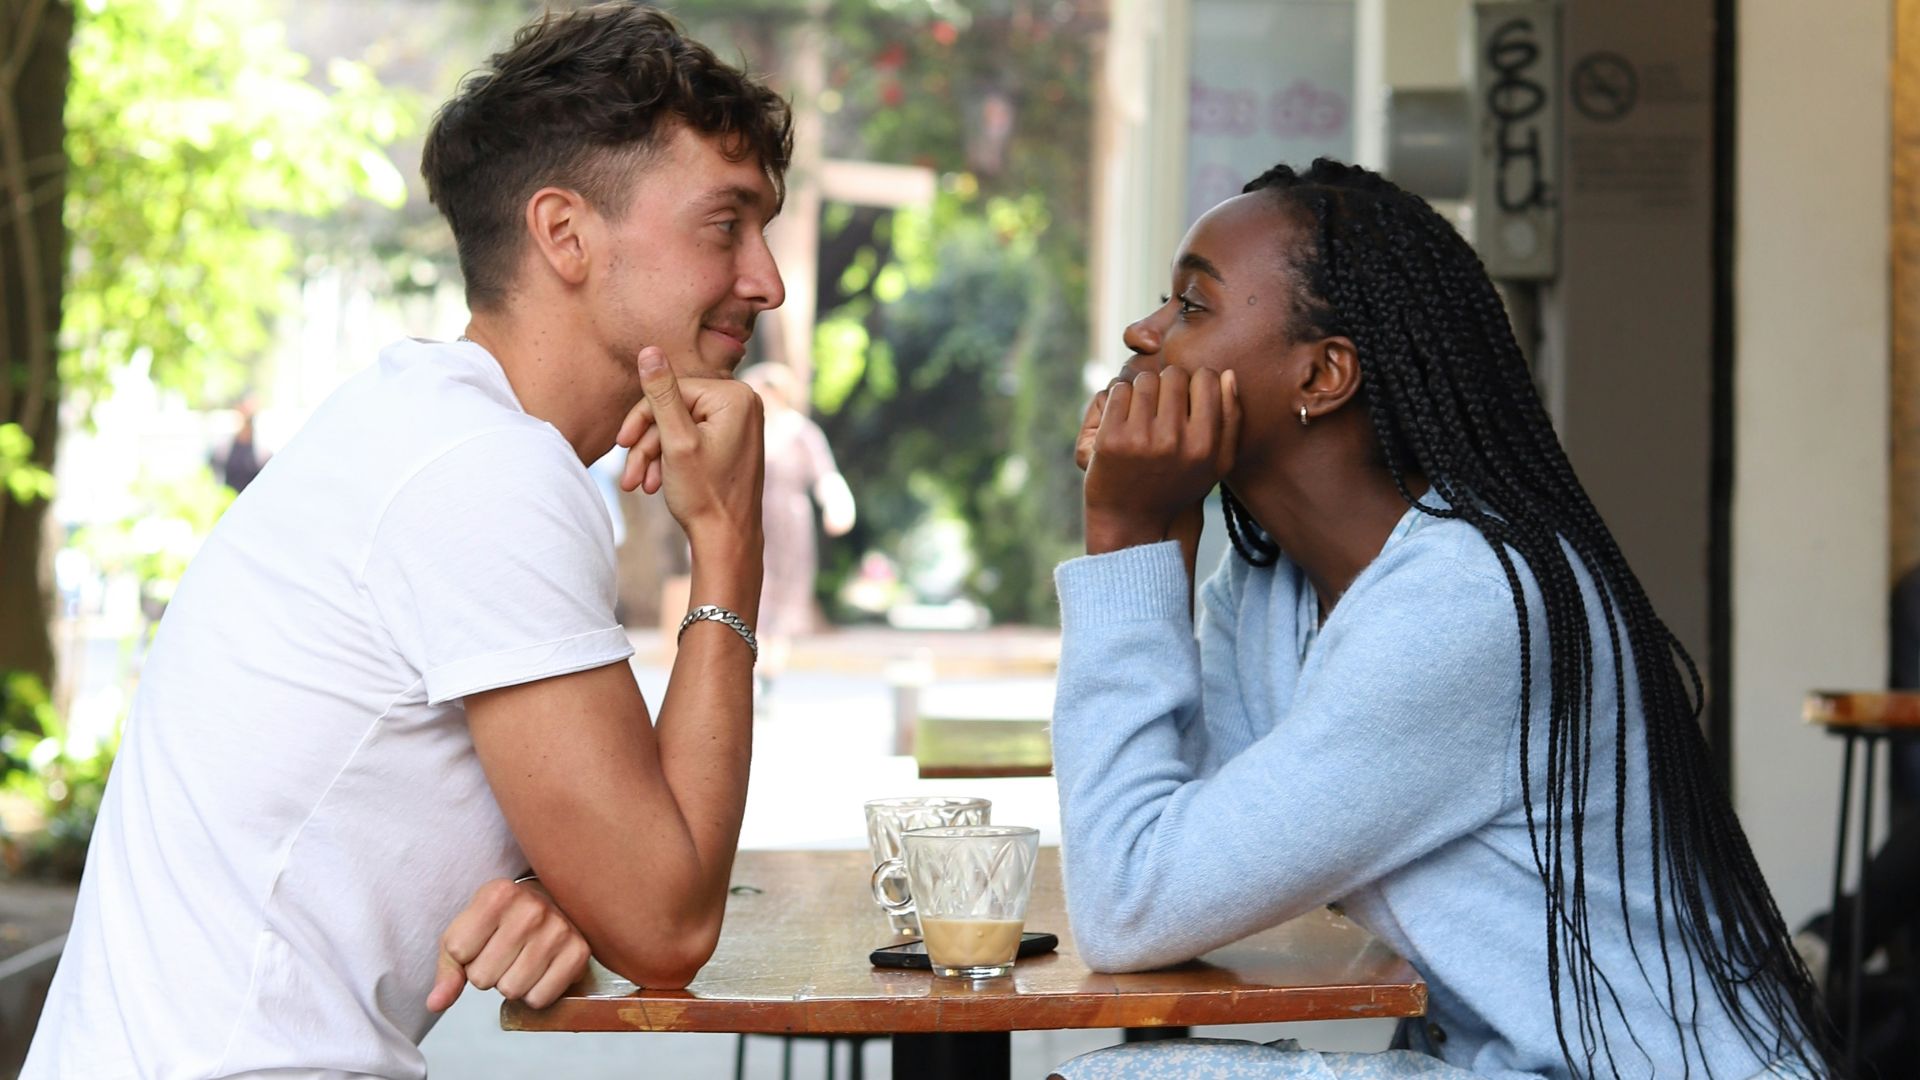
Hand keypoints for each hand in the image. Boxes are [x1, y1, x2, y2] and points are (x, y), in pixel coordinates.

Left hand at [427, 878, 590, 1012]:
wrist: (553, 902)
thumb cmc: (503, 920)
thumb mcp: (468, 930)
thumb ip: (449, 967)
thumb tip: (435, 1003)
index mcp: (498, 894)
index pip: (459, 952)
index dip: (466, 956)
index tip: (484, 940)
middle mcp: (532, 908)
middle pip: (484, 978)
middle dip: (489, 973)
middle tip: (505, 952)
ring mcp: (559, 930)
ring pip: (511, 991)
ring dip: (511, 984)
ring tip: (522, 960)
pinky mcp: (579, 952)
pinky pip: (539, 999)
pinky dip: (535, 993)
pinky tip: (540, 970)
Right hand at [614, 348, 764, 546]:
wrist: (727, 540)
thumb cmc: (704, 494)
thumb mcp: (675, 441)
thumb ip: (661, 394)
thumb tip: (649, 350)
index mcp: (736, 397)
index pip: (673, 390)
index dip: (642, 417)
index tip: (621, 444)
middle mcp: (744, 404)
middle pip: (675, 409)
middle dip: (648, 443)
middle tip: (629, 476)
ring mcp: (740, 423)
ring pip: (679, 427)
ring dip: (654, 456)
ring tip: (639, 485)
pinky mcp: (733, 440)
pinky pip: (692, 439)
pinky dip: (671, 459)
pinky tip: (656, 483)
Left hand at [1082, 365, 1239, 554]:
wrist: (1132, 519)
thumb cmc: (1178, 484)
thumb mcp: (1216, 463)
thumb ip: (1231, 419)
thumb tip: (1228, 375)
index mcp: (1204, 445)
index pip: (1206, 378)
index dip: (1196, 382)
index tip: (1187, 398)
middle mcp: (1174, 441)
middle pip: (1174, 375)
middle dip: (1168, 383)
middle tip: (1162, 404)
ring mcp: (1140, 440)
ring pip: (1145, 379)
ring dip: (1143, 389)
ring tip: (1143, 412)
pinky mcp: (1111, 439)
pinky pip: (1119, 392)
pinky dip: (1120, 398)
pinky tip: (1124, 418)